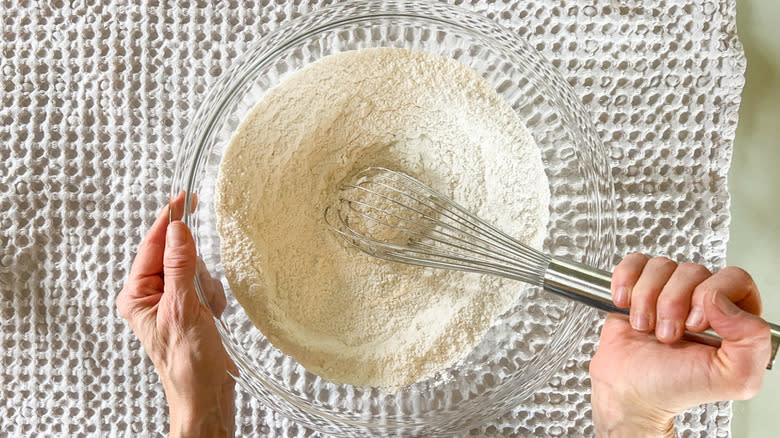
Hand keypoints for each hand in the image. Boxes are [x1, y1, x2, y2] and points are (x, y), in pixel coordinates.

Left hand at [117, 194, 235, 437]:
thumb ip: (180, 264)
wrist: (206, 396)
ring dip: (208, 289)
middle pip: (178, 255)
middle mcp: (150, 296)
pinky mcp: (189, 310)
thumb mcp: (184, 308)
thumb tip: (177, 228)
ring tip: (207, 314)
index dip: (169, 221)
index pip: (152, 245)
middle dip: (197, 271)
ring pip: (196, 270)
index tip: (184, 197)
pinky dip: (214, 299)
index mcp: (136, 294)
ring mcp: (171, 303)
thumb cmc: (188, 364)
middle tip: (201, 296)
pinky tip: (212, 318)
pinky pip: (206, 286)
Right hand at [589, 254, 770, 436]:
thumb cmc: (675, 388)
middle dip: (672, 303)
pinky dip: (625, 281)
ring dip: (646, 299)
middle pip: (692, 270)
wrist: (629, 393)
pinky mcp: (637, 288)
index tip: (694, 324)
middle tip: (667, 334)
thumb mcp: (732, 379)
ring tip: (645, 328)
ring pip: (661, 266)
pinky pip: (633, 263)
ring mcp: (667, 292)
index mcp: (733, 318)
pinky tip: (625, 305)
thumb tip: (722, 300)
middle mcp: (701, 301)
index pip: (734, 279)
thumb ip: (752, 341)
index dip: (712, 295)